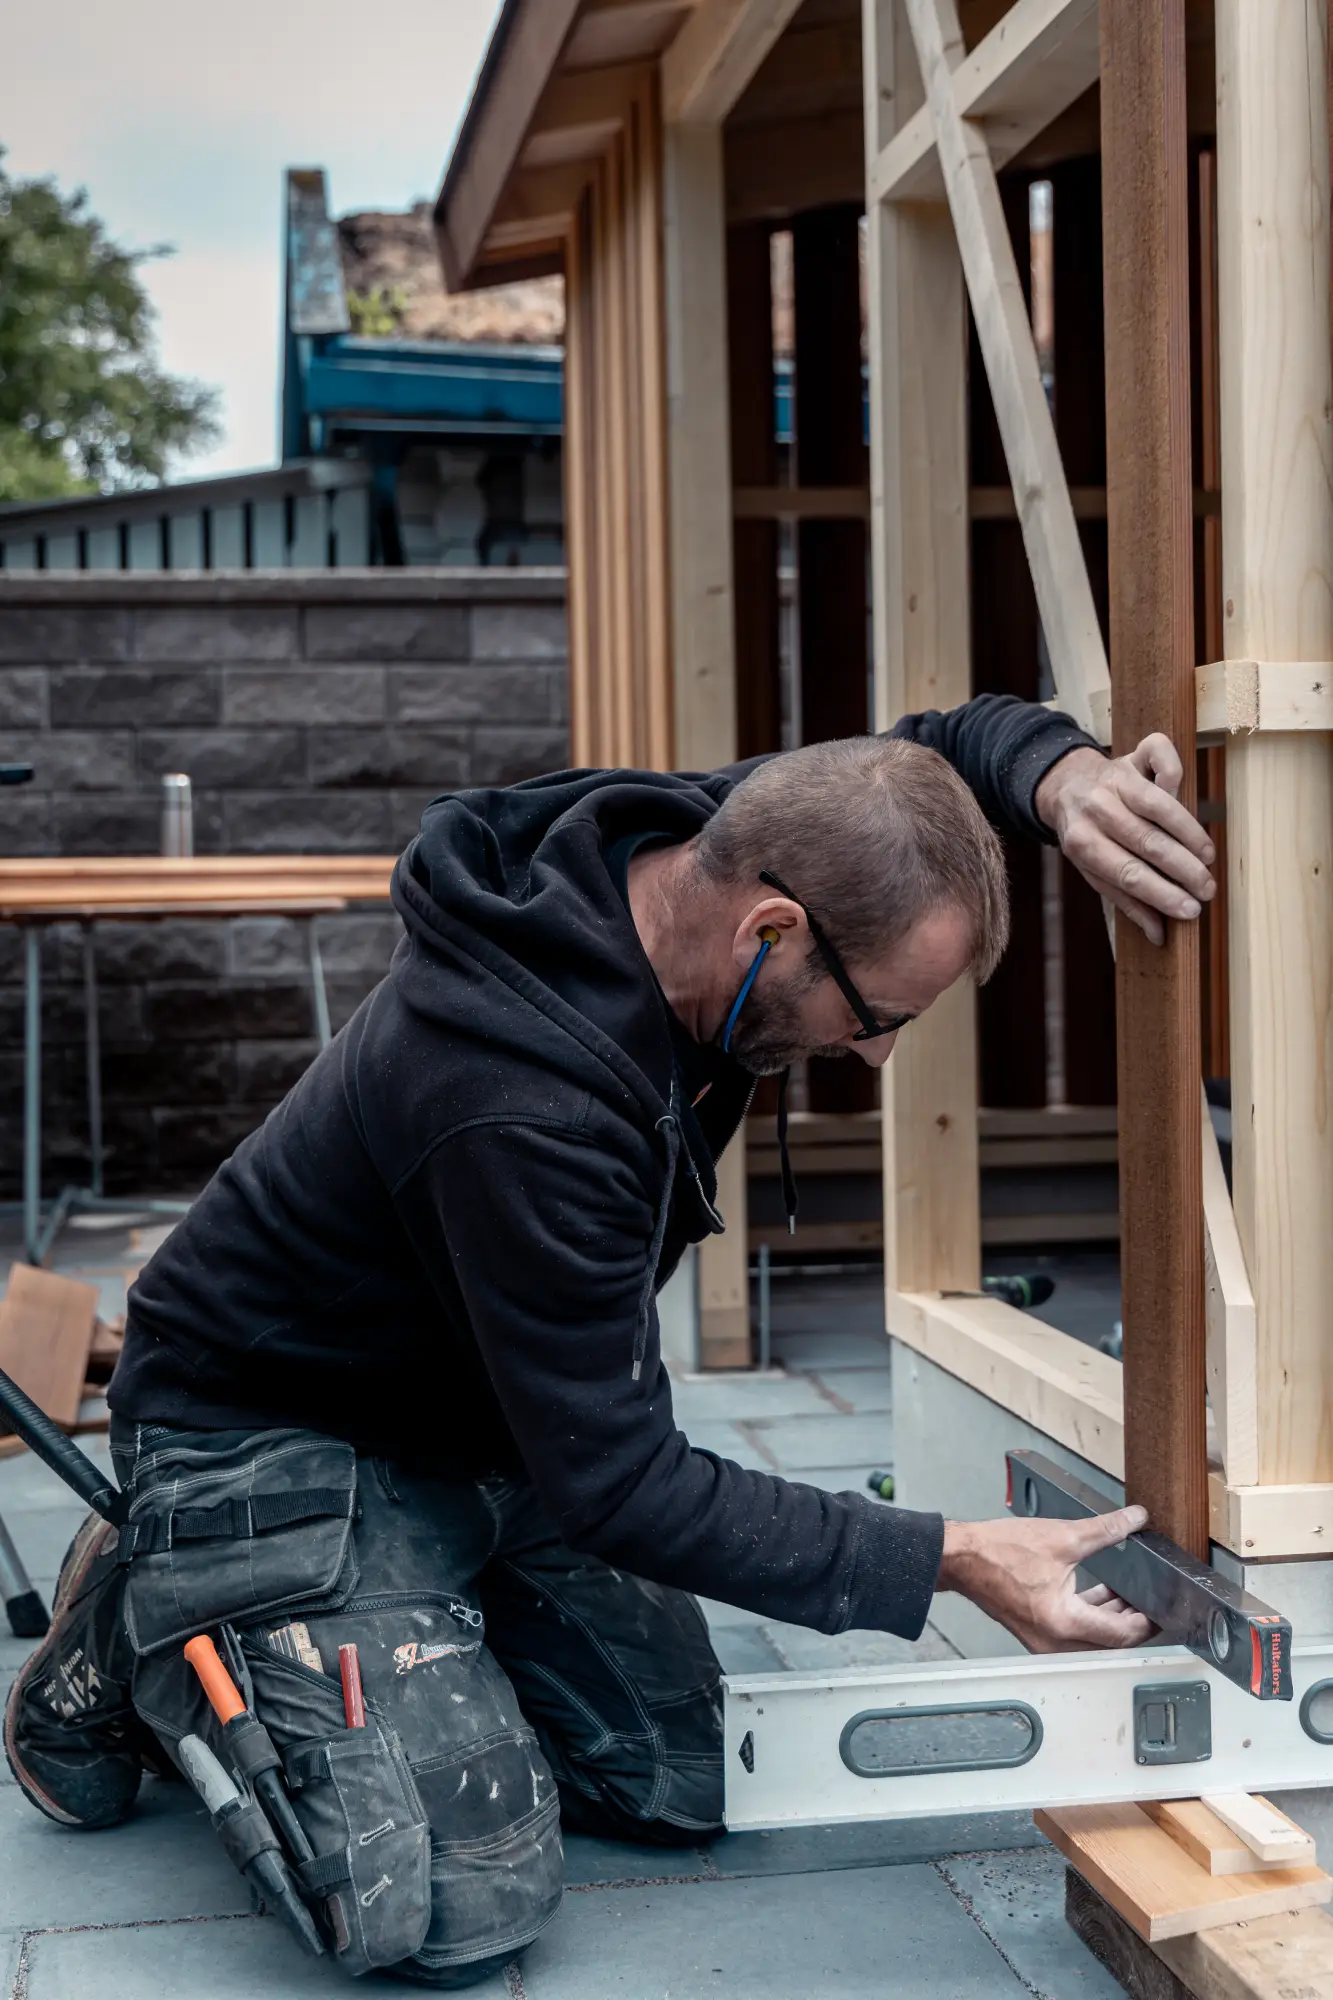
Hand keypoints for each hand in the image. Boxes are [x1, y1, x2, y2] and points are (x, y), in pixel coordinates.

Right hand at [937, 1505, 1152, 1651]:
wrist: (961, 1557)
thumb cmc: (999, 1551)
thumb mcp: (1062, 1536)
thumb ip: (1105, 1530)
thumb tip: (1134, 1520)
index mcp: (1064, 1623)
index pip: (1122, 1634)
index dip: (1147, 1622)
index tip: (1163, 1610)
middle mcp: (1055, 1642)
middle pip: (1109, 1642)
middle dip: (1132, 1622)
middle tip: (1152, 1602)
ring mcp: (1043, 1640)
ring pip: (1092, 1639)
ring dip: (1111, 1618)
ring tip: (1131, 1595)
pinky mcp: (1036, 1631)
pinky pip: (1074, 1632)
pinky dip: (1090, 1615)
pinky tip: (1099, 1594)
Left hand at [1034, 736, 1215, 945]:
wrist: (1065, 785)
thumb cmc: (1088, 835)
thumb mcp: (1093, 869)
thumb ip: (1126, 900)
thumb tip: (1159, 935)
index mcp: (1082, 843)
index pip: (1128, 874)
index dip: (1163, 894)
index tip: (1191, 910)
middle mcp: (1096, 809)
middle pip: (1147, 842)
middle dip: (1183, 870)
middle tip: (1207, 889)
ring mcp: (1114, 779)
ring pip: (1159, 806)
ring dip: (1190, 835)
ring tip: (1207, 858)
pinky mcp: (1131, 756)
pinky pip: (1161, 758)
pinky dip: (1175, 774)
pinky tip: (1188, 799)